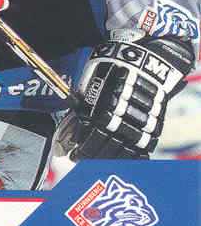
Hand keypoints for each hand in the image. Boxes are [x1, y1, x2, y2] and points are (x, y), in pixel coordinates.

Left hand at [54, 36, 193, 159]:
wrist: (142, 62)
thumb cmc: (111, 68)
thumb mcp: (91, 82)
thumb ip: (83, 106)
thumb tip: (73, 128)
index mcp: (101, 105)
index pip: (89, 137)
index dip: (81, 150)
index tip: (75, 155)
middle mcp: (118, 117)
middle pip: (103, 146)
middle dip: (91, 157)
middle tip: (84, 161)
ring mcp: (137, 123)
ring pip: (121, 151)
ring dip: (108, 160)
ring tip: (99, 163)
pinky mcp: (152, 126)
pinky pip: (140, 150)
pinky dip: (129, 159)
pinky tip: (120, 161)